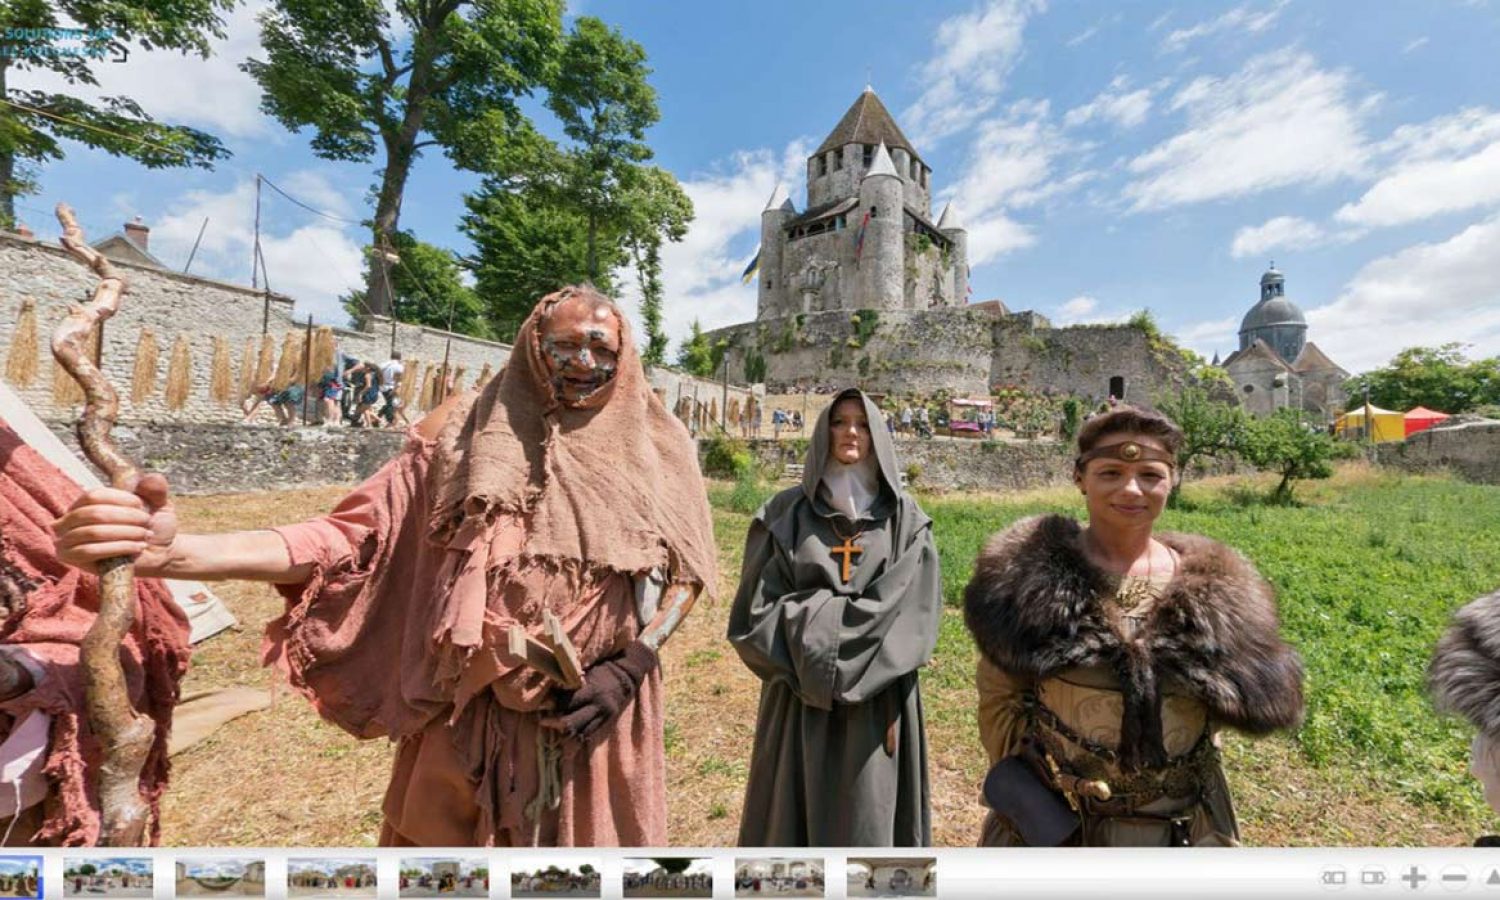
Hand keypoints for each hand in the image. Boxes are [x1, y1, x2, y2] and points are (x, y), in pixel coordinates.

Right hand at [53, 473, 177, 577]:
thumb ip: (156, 488)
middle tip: (147, 522)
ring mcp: (66, 539)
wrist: (158, 555)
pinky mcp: (71, 558)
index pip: (94, 495)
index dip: (119, 498)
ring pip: (93, 532)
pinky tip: (138, 547)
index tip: (141, 505)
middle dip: (125, 517)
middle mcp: (69, 519)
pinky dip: (118, 548)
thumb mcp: (158, 504)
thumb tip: (151, 478)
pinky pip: (91, 551)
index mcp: (85, 503)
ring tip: (145, 535)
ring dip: (125, 533)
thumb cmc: (151, 527)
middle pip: (94, 513)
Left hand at [541, 641, 657, 741]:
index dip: (553, 705)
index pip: (567, 702)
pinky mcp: (606, 721)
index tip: (541, 705)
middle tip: (543, 721)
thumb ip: (572, 681)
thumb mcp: (587, 671)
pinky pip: (590, 733)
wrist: (627, 676)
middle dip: (555, 723)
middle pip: (572, 722)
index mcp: (591, 690)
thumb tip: (550, 689)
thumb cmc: (603, 669)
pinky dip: (578, 737)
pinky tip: (568, 742)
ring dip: (565, 734)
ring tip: (553, 734)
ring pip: (581, 732)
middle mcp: (597, 705)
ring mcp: (603, 715)